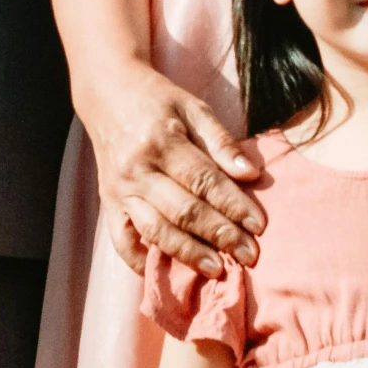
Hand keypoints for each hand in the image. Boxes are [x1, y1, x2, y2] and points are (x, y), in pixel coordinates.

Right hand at [80, 61, 264, 278]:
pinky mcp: (108, 204)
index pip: (204, 180)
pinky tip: (167, 273)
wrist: (108, 93)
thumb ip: (221, 141)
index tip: (259, 226)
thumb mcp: (192, 107)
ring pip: (155, 230)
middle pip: (183, 210)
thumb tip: (250, 174)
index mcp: (161, 140)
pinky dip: (141, 262)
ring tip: (217, 269)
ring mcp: (119, 190)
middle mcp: (137, 169)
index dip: (233, 205)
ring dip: (188, 254)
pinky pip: (122, 242)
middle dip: (219, 235)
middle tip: (249, 255)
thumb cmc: (158, 100)